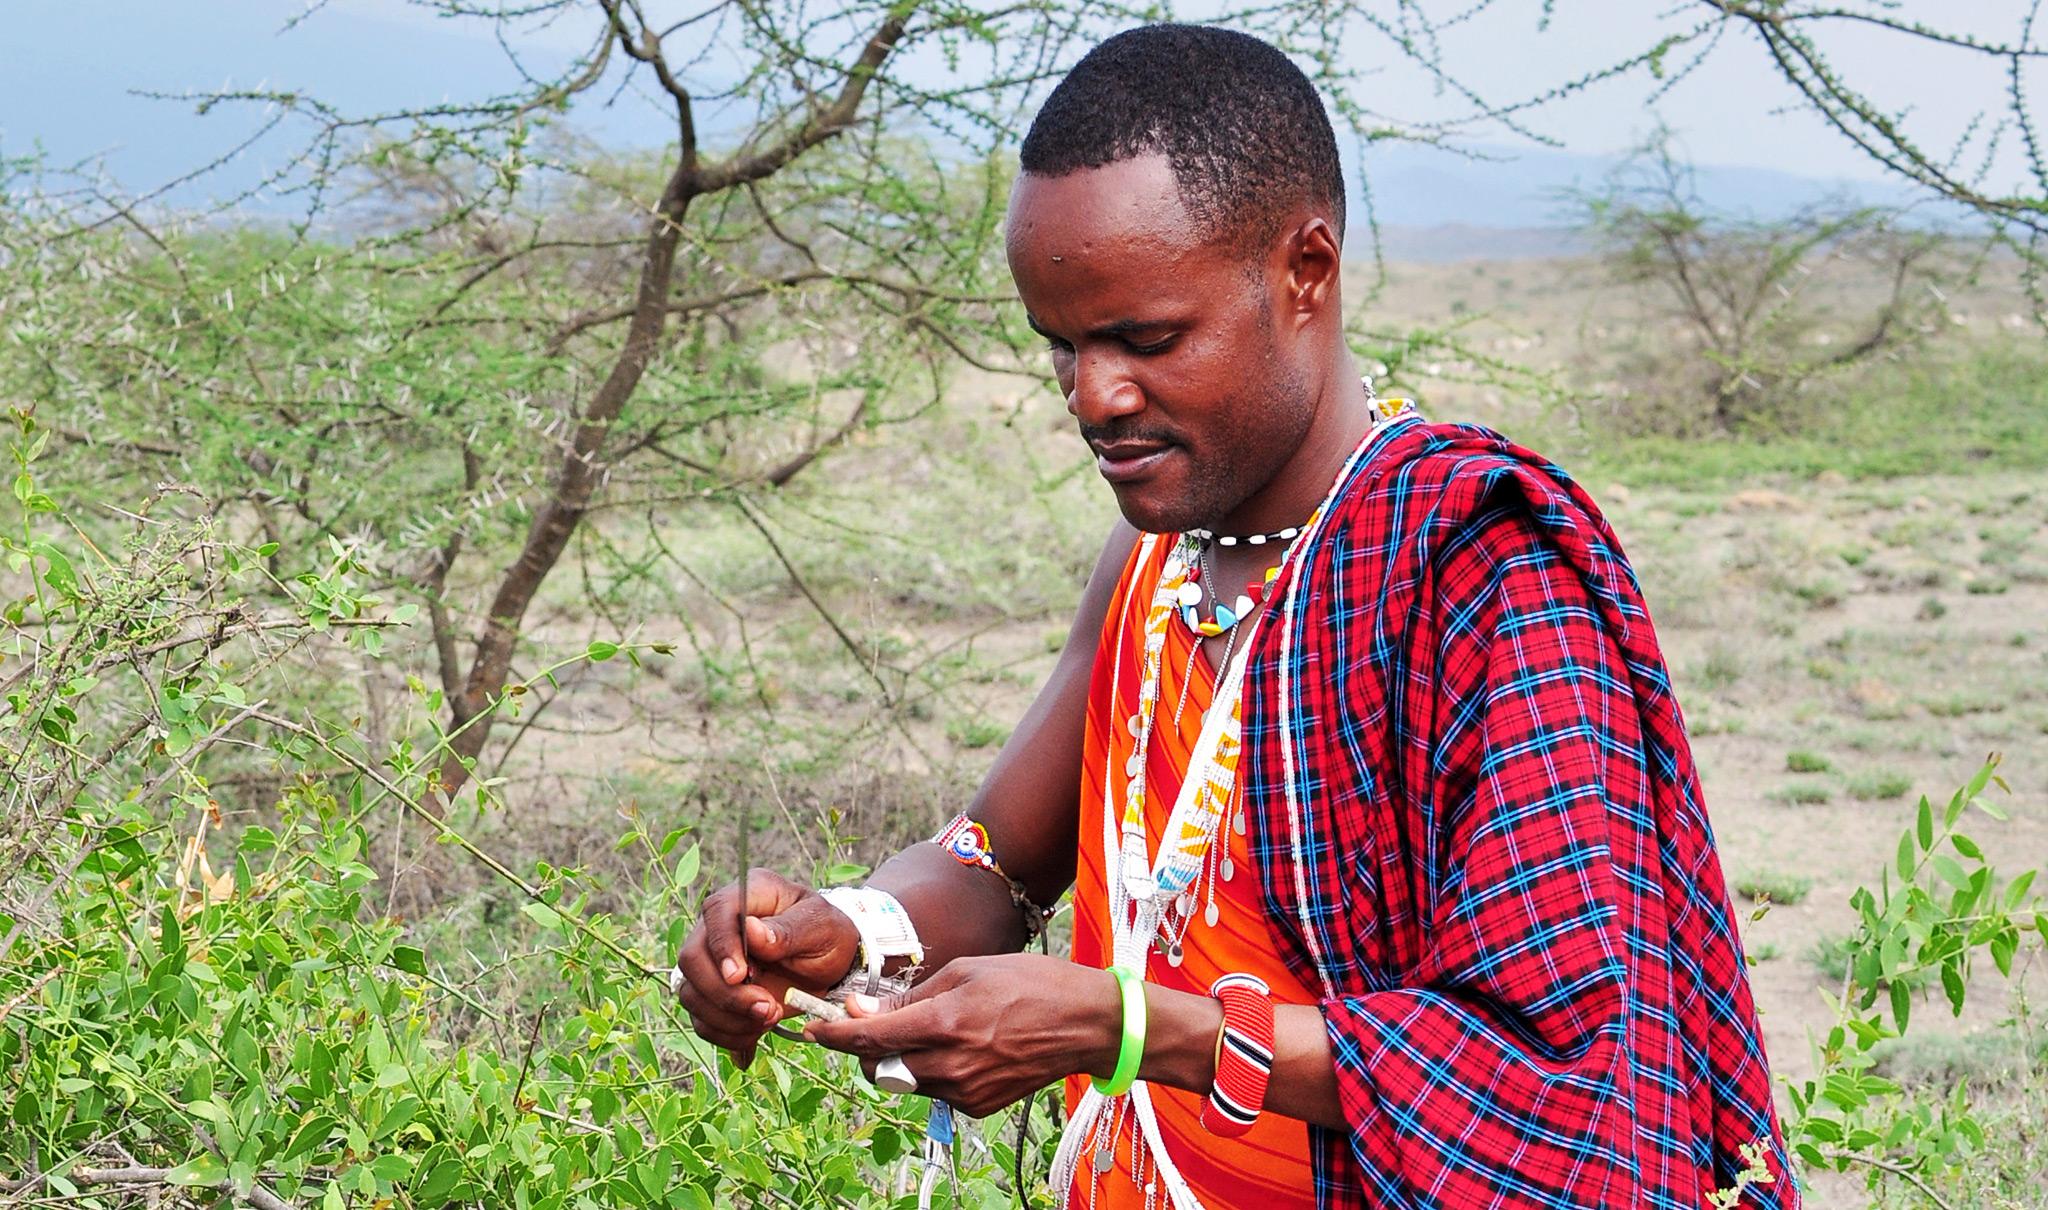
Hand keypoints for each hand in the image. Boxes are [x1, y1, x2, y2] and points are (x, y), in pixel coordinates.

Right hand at [672, 868, 860, 1068]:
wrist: (830, 962)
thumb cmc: (827, 934)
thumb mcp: (822, 927)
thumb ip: (789, 930)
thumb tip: (752, 929)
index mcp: (749, 895)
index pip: (716, 911)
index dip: (722, 945)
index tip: (740, 976)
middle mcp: (720, 925)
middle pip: (692, 958)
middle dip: (725, 993)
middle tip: (767, 1008)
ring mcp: (711, 960)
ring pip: (691, 993)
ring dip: (727, 1018)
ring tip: (770, 1018)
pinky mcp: (713, 993)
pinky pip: (702, 1019)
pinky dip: (727, 1034)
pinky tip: (755, 1033)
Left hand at [803, 953, 1119, 1117]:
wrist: (1087, 1024)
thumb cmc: (1033, 984)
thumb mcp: (969, 970)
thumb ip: (914, 995)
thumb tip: (867, 1009)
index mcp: (944, 1024)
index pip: (867, 1038)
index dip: (832, 1036)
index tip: (811, 1030)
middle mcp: (949, 1065)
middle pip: (878, 1066)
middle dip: (866, 1048)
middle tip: (875, 1023)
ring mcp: (964, 1091)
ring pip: (906, 1080)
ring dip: (901, 1058)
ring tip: (936, 1028)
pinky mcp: (978, 1106)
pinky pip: (936, 1090)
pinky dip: (934, 1070)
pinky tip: (964, 1046)